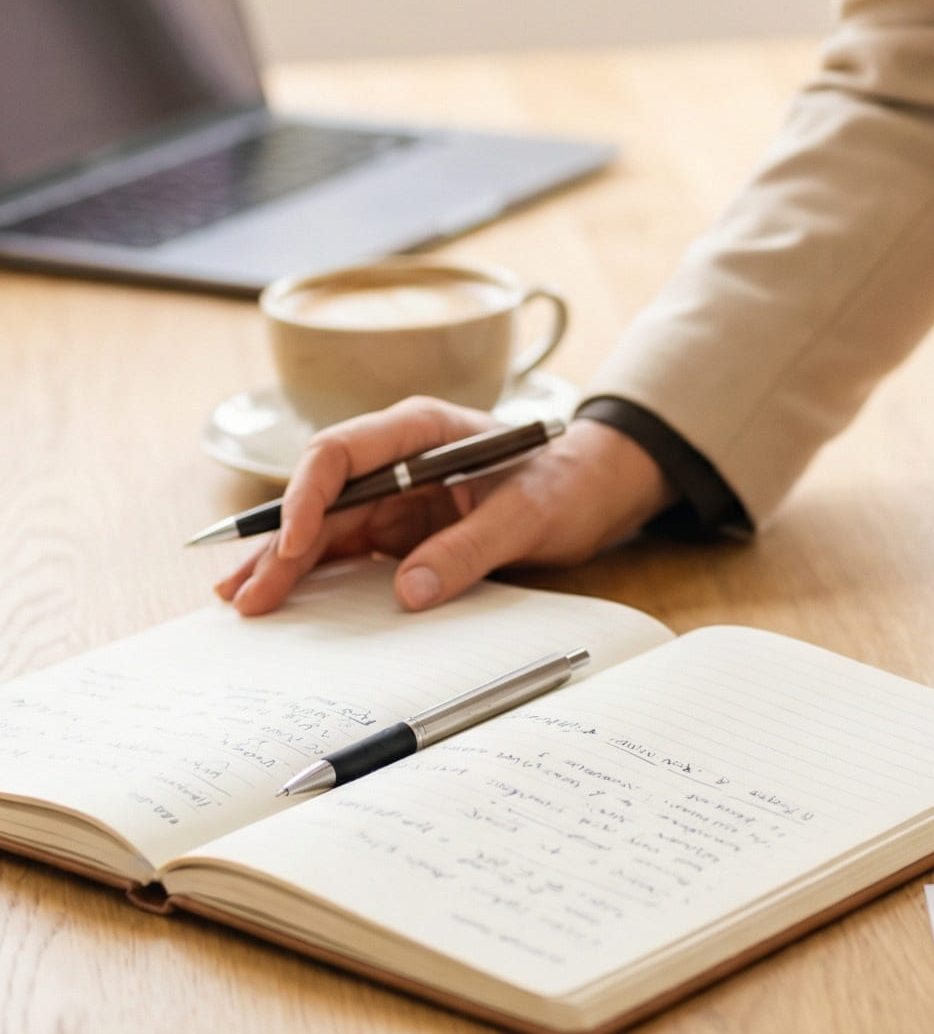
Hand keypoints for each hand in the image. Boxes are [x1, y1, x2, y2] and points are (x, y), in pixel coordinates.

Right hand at [215, 397, 674, 615]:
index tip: (297, 545)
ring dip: (284, 564)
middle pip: (321, 496)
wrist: (593, 489)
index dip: (308, 497)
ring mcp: (395, 493)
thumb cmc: (565, 483)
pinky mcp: (400, 527)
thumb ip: (472, 546)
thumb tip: (410, 591)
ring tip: (240, 604)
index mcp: (423, 430)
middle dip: (281, 544)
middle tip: (245, 597)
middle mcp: (397, 457)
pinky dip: (313, 575)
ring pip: (324, 527)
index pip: (342, 453)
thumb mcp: (528, 515)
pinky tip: (279, 600)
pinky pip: (347, 551)